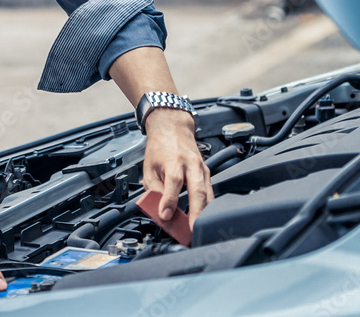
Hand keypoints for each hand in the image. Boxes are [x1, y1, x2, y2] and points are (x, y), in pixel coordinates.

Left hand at [142, 108, 213, 228]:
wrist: (173, 128)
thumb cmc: (160, 148)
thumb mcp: (149, 167)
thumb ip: (153, 189)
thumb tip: (158, 209)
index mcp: (173, 161)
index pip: (173, 183)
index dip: (169, 201)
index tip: (165, 216)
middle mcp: (190, 164)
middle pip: (197, 190)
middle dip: (196, 213)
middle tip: (192, 230)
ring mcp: (202, 168)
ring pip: (207, 194)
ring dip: (204, 213)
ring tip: (198, 229)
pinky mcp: (207, 173)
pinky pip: (209, 192)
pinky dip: (207, 206)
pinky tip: (203, 217)